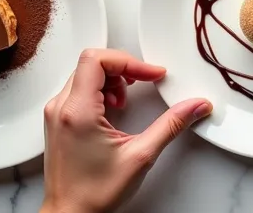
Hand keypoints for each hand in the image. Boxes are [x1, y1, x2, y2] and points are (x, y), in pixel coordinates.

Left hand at [41, 49, 210, 212]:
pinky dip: (100, 91)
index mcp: (78, 112)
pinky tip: (114, 110)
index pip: (97, 59)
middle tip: (145, 83)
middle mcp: (61, 108)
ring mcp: (57, 114)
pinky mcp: (59, 121)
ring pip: (84, 75)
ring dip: (112, 80)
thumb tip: (196, 106)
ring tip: (127, 101)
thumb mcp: (141, 156)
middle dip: (123, 69)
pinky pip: (78, 90)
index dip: (129, 61)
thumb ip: (171, 125)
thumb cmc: (95, 193)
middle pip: (92, 63)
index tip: (152, 75)